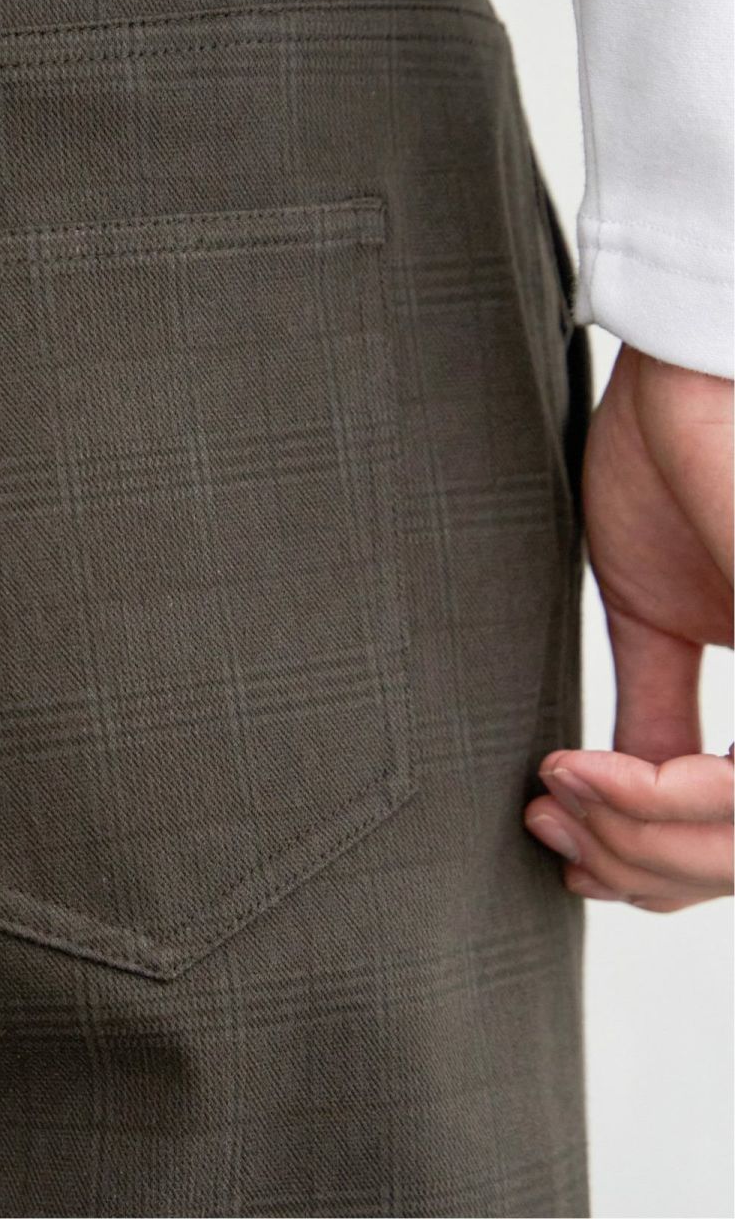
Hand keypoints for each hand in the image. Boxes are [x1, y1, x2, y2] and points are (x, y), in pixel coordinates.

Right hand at [524, 343, 733, 909]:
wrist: (686, 368)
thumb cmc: (679, 461)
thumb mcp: (654, 617)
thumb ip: (652, 718)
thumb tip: (614, 808)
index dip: (660, 867)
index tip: (565, 848)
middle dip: (640, 862)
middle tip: (548, 822)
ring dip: (638, 835)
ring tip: (553, 791)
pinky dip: (661, 796)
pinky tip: (578, 770)